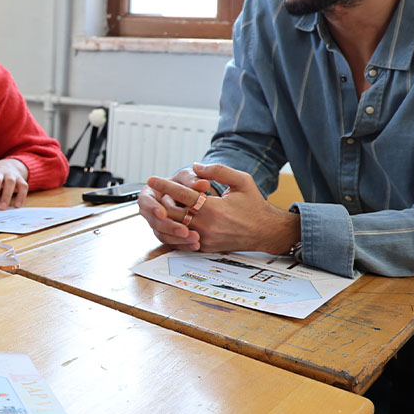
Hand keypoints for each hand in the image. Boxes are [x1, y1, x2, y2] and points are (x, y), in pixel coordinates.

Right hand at [137, 165, 210, 248]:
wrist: (192, 196)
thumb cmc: (186, 183)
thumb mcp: (188, 178)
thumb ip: (193, 180)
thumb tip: (202, 184)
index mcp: (150, 193)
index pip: (145, 201)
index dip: (152, 208)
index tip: (162, 212)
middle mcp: (151, 211)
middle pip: (153, 222)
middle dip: (169, 227)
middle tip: (183, 230)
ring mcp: (159, 224)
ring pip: (162, 235)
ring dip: (177, 238)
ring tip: (194, 237)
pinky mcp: (168, 235)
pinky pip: (172, 243)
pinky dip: (183, 245)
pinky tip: (195, 244)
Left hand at [140, 163, 298, 252]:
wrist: (265, 231)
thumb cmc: (254, 204)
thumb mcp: (242, 181)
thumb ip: (218, 170)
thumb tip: (196, 166)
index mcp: (214, 208)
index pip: (183, 195)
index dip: (166, 186)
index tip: (152, 179)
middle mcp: (207, 225)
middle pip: (173, 212)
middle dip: (159, 201)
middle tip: (148, 192)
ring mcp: (205, 238)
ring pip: (174, 227)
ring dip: (163, 216)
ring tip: (155, 204)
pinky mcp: (205, 247)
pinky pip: (181, 239)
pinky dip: (172, 230)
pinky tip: (166, 220)